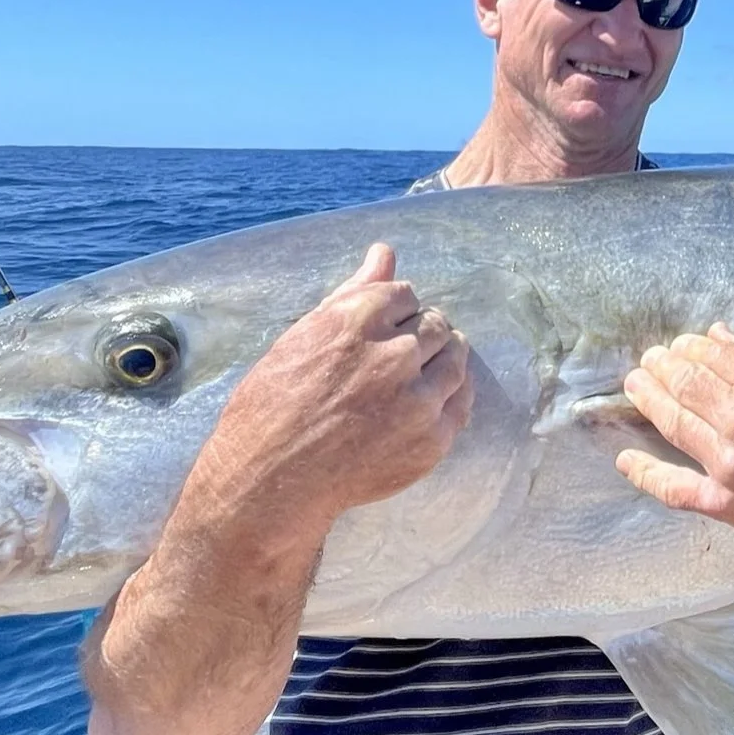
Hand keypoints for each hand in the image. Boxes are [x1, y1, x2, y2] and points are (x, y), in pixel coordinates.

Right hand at [201, 243, 474, 522]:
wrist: (272, 482)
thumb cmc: (273, 406)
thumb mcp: (302, 338)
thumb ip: (352, 292)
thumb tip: (385, 252)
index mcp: (354, 322)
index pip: (405, 295)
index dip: (394, 312)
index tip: (382, 331)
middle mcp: (391, 356)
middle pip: (435, 324)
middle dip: (420, 333)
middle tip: (398, 357)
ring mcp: (416, 400)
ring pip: (455, 358)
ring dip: (441, 359)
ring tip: (414, 375)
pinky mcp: (431, 439)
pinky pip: (461, 402)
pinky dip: (450, 396)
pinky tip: (427, 402)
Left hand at [616, 324, 733, 565]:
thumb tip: (717, 336)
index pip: (707, 355)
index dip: (686, 347)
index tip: (679, 344)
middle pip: (684, 384)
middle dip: (661, 367)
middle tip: (650, 361)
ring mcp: (730, 463)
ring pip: (673, 424)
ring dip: (648, 400)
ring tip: (636, 387)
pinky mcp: (725, 502)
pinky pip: (673, 487)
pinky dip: (644, 473)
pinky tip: (625, 459)